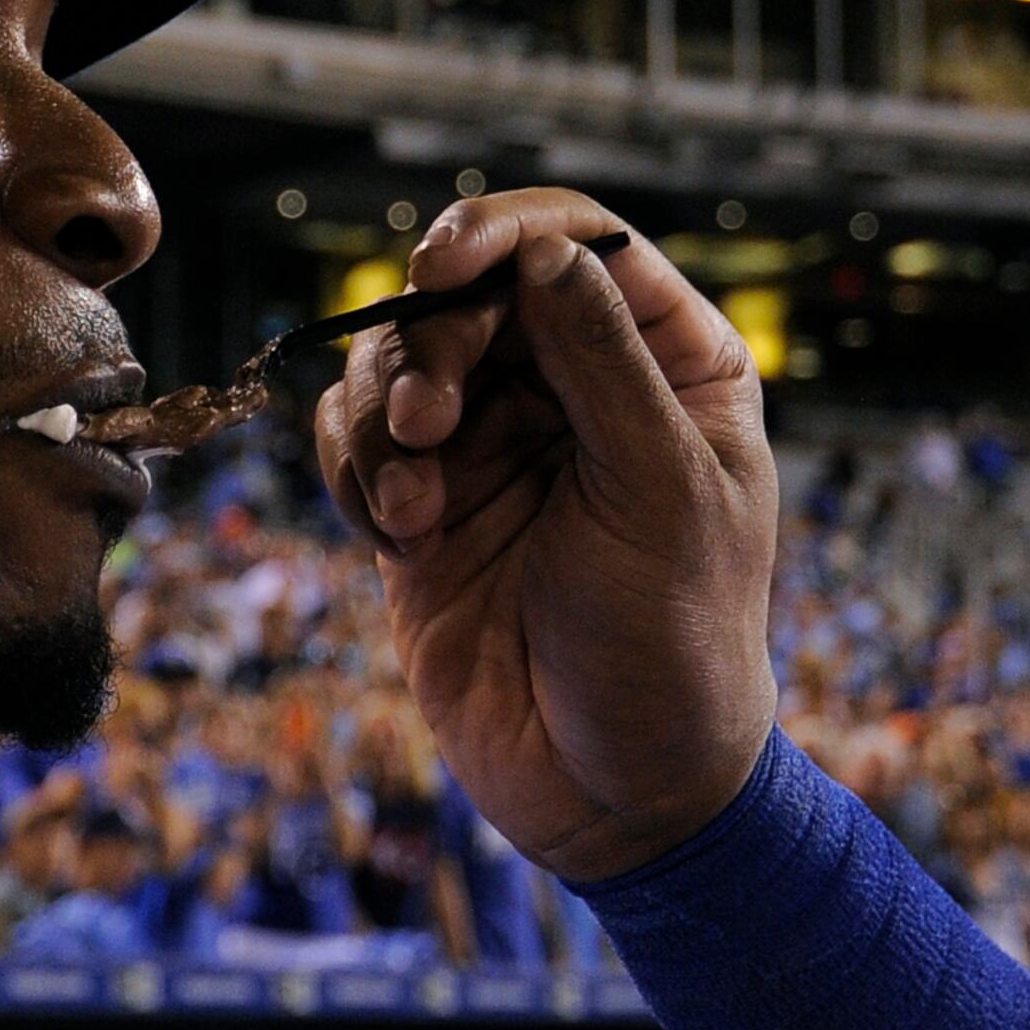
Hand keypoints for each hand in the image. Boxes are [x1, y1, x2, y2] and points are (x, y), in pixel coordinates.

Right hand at [311, 190, 778, 880]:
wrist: (617, 794)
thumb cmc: (674, 645)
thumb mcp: (659, 491)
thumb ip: (602, 363)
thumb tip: (543, 252)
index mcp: (671, 365)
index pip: (580, 244)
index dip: (503, 235)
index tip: (443, 267)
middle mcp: (580, 389)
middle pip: (471, 291)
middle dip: (430, 341)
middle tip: (425, 421)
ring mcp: (496, 447)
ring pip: (398, 360)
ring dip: (384, 416)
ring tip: (412, 503)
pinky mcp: (427, 508)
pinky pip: (356, 440)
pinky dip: (356, 471)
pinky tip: (398, 536)